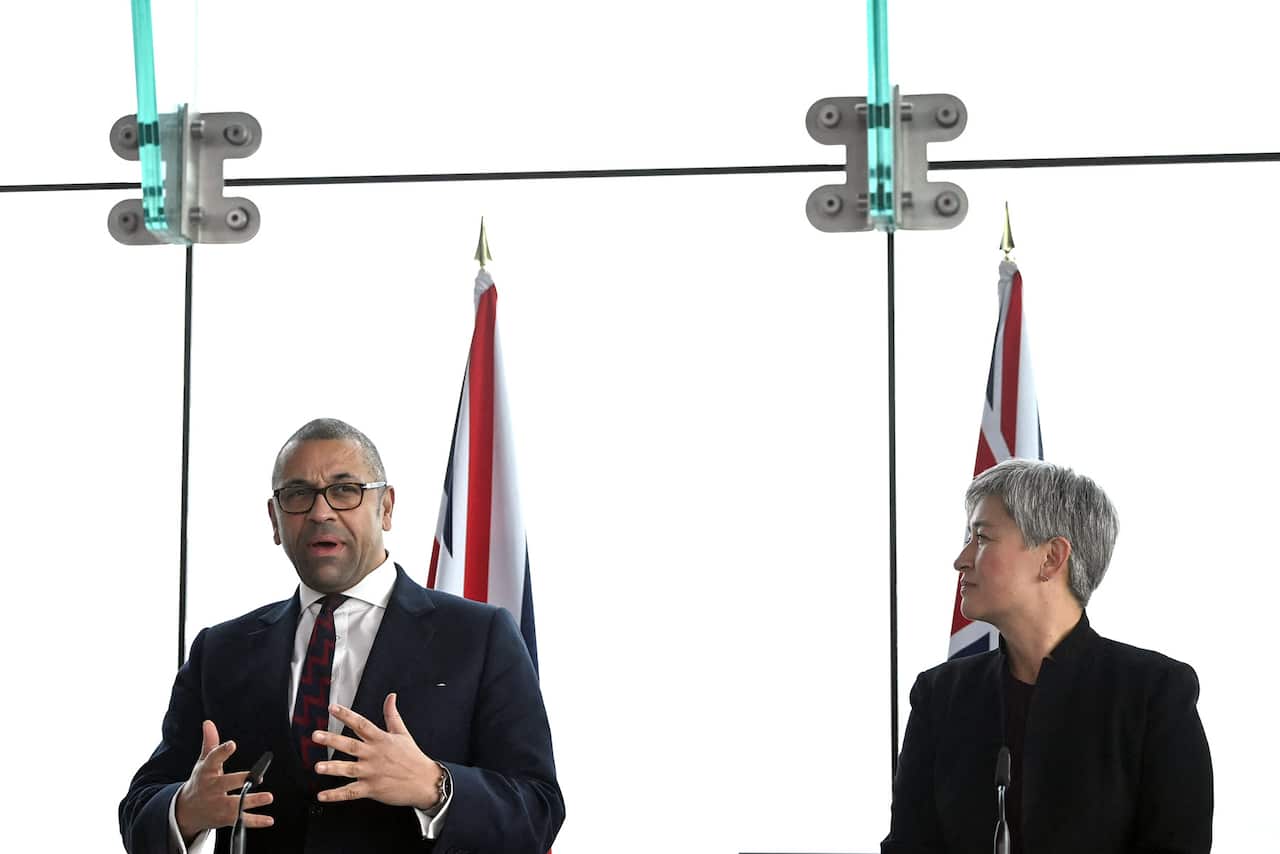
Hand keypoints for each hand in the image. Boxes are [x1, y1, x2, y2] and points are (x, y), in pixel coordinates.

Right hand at [175, 720, 273, 841]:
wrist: (186, 811)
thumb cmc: (200, 781)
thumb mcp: (203, 763)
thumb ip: (210, 743)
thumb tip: (208, 722)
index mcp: (206, 772)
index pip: (213, 760)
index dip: (222, 752)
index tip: (232, 744)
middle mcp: (212, 789)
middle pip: (225, 783)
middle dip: (240, 780)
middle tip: (257, 777)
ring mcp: (219, 805)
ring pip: (236, 804)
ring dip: (252, 801)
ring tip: (269, 797)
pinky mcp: (226, 818)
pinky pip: (242, 821)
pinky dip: (256, 821)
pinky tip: (269, 820)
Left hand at [315, 693, 442, 808]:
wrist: (425, 782)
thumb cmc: (413, 757)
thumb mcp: (403, 733)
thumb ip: (392, 715)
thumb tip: (391, 697)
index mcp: (381, 740)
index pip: (361, 724)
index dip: (346, 715)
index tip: (332, 708)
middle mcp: (374, 755)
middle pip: (350, 745)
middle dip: (332, 740)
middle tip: (316, 736)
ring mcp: (372, 773)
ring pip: (348, 769)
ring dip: (332, 768)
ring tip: (318, 767)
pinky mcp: (372, 789)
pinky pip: (351, 792)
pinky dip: (336, 795)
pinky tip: (322, 795)